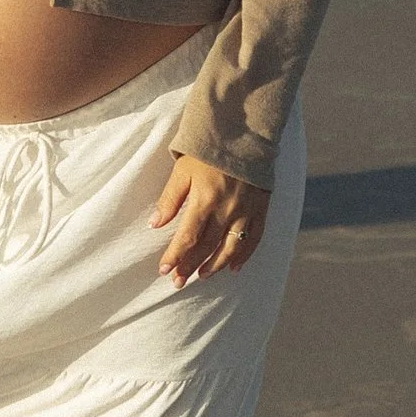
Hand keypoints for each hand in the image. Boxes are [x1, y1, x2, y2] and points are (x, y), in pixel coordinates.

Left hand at [150, 156, 268, 286]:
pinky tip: (235, 268)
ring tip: (202, 276)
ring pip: (231, 248)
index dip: (175, 256)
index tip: (163, 270)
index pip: (187, 237)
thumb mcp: (182, 170)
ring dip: (215, 266)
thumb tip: (155, 224)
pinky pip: (254, 238)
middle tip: (178, 282)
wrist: (244, 134)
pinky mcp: (261, 209)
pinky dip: (245, 255)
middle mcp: (227, 210)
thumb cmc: (207, 151)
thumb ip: (169, 199)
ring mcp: (246, 211)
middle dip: (190, 267)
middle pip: (207, 247)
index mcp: (204, 200)